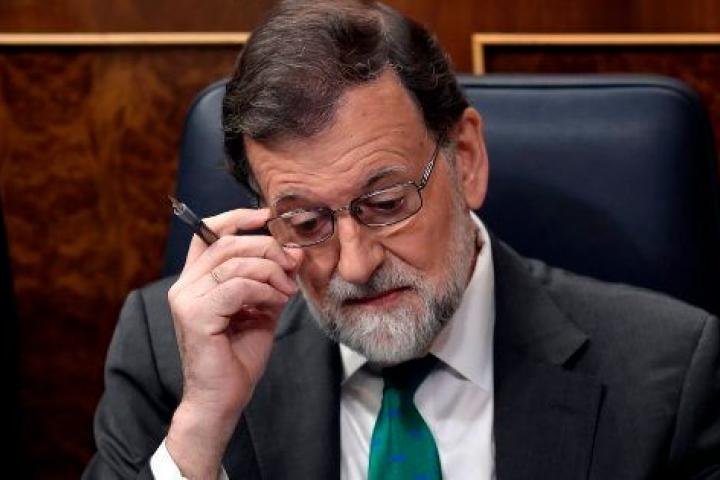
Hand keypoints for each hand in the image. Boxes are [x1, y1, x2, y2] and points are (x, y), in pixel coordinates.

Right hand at [165, 208, 301, 477]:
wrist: (223, 399)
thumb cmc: (238, 356)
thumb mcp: (260, 307)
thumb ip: (269, 279)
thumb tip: (292, 254)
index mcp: (195, 280)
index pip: (209, 233)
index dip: (239, 217)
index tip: (269, 216)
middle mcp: (184, 285)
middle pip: (228, 243)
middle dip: (268, 248)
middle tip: (293, 264)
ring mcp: (186, 299)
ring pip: (235, 263)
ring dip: (271, 272)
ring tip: (287, 290)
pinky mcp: (195, 315)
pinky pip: (238, 286)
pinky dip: (264, 290)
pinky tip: (276, 302)